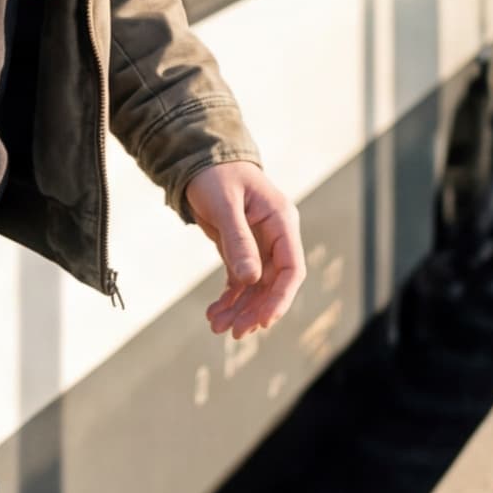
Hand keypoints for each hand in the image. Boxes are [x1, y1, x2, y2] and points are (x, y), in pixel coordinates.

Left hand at [184, 161, 303, 338]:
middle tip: (234, 332)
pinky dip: (229, 299)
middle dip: (255, 310)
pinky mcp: (242, 251)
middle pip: (274, 284)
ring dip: (239, 309)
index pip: (292, 269)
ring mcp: (260, 245)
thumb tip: (250, 280)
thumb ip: (238, 241)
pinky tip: (214, 314)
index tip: (263, 321)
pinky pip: (240, 281)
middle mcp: (275, 236)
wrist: (200, 160)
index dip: (281, 298)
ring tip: (217, 327)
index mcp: (281, 222)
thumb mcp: (225, 206)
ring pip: (256, 287)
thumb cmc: (216, 175)